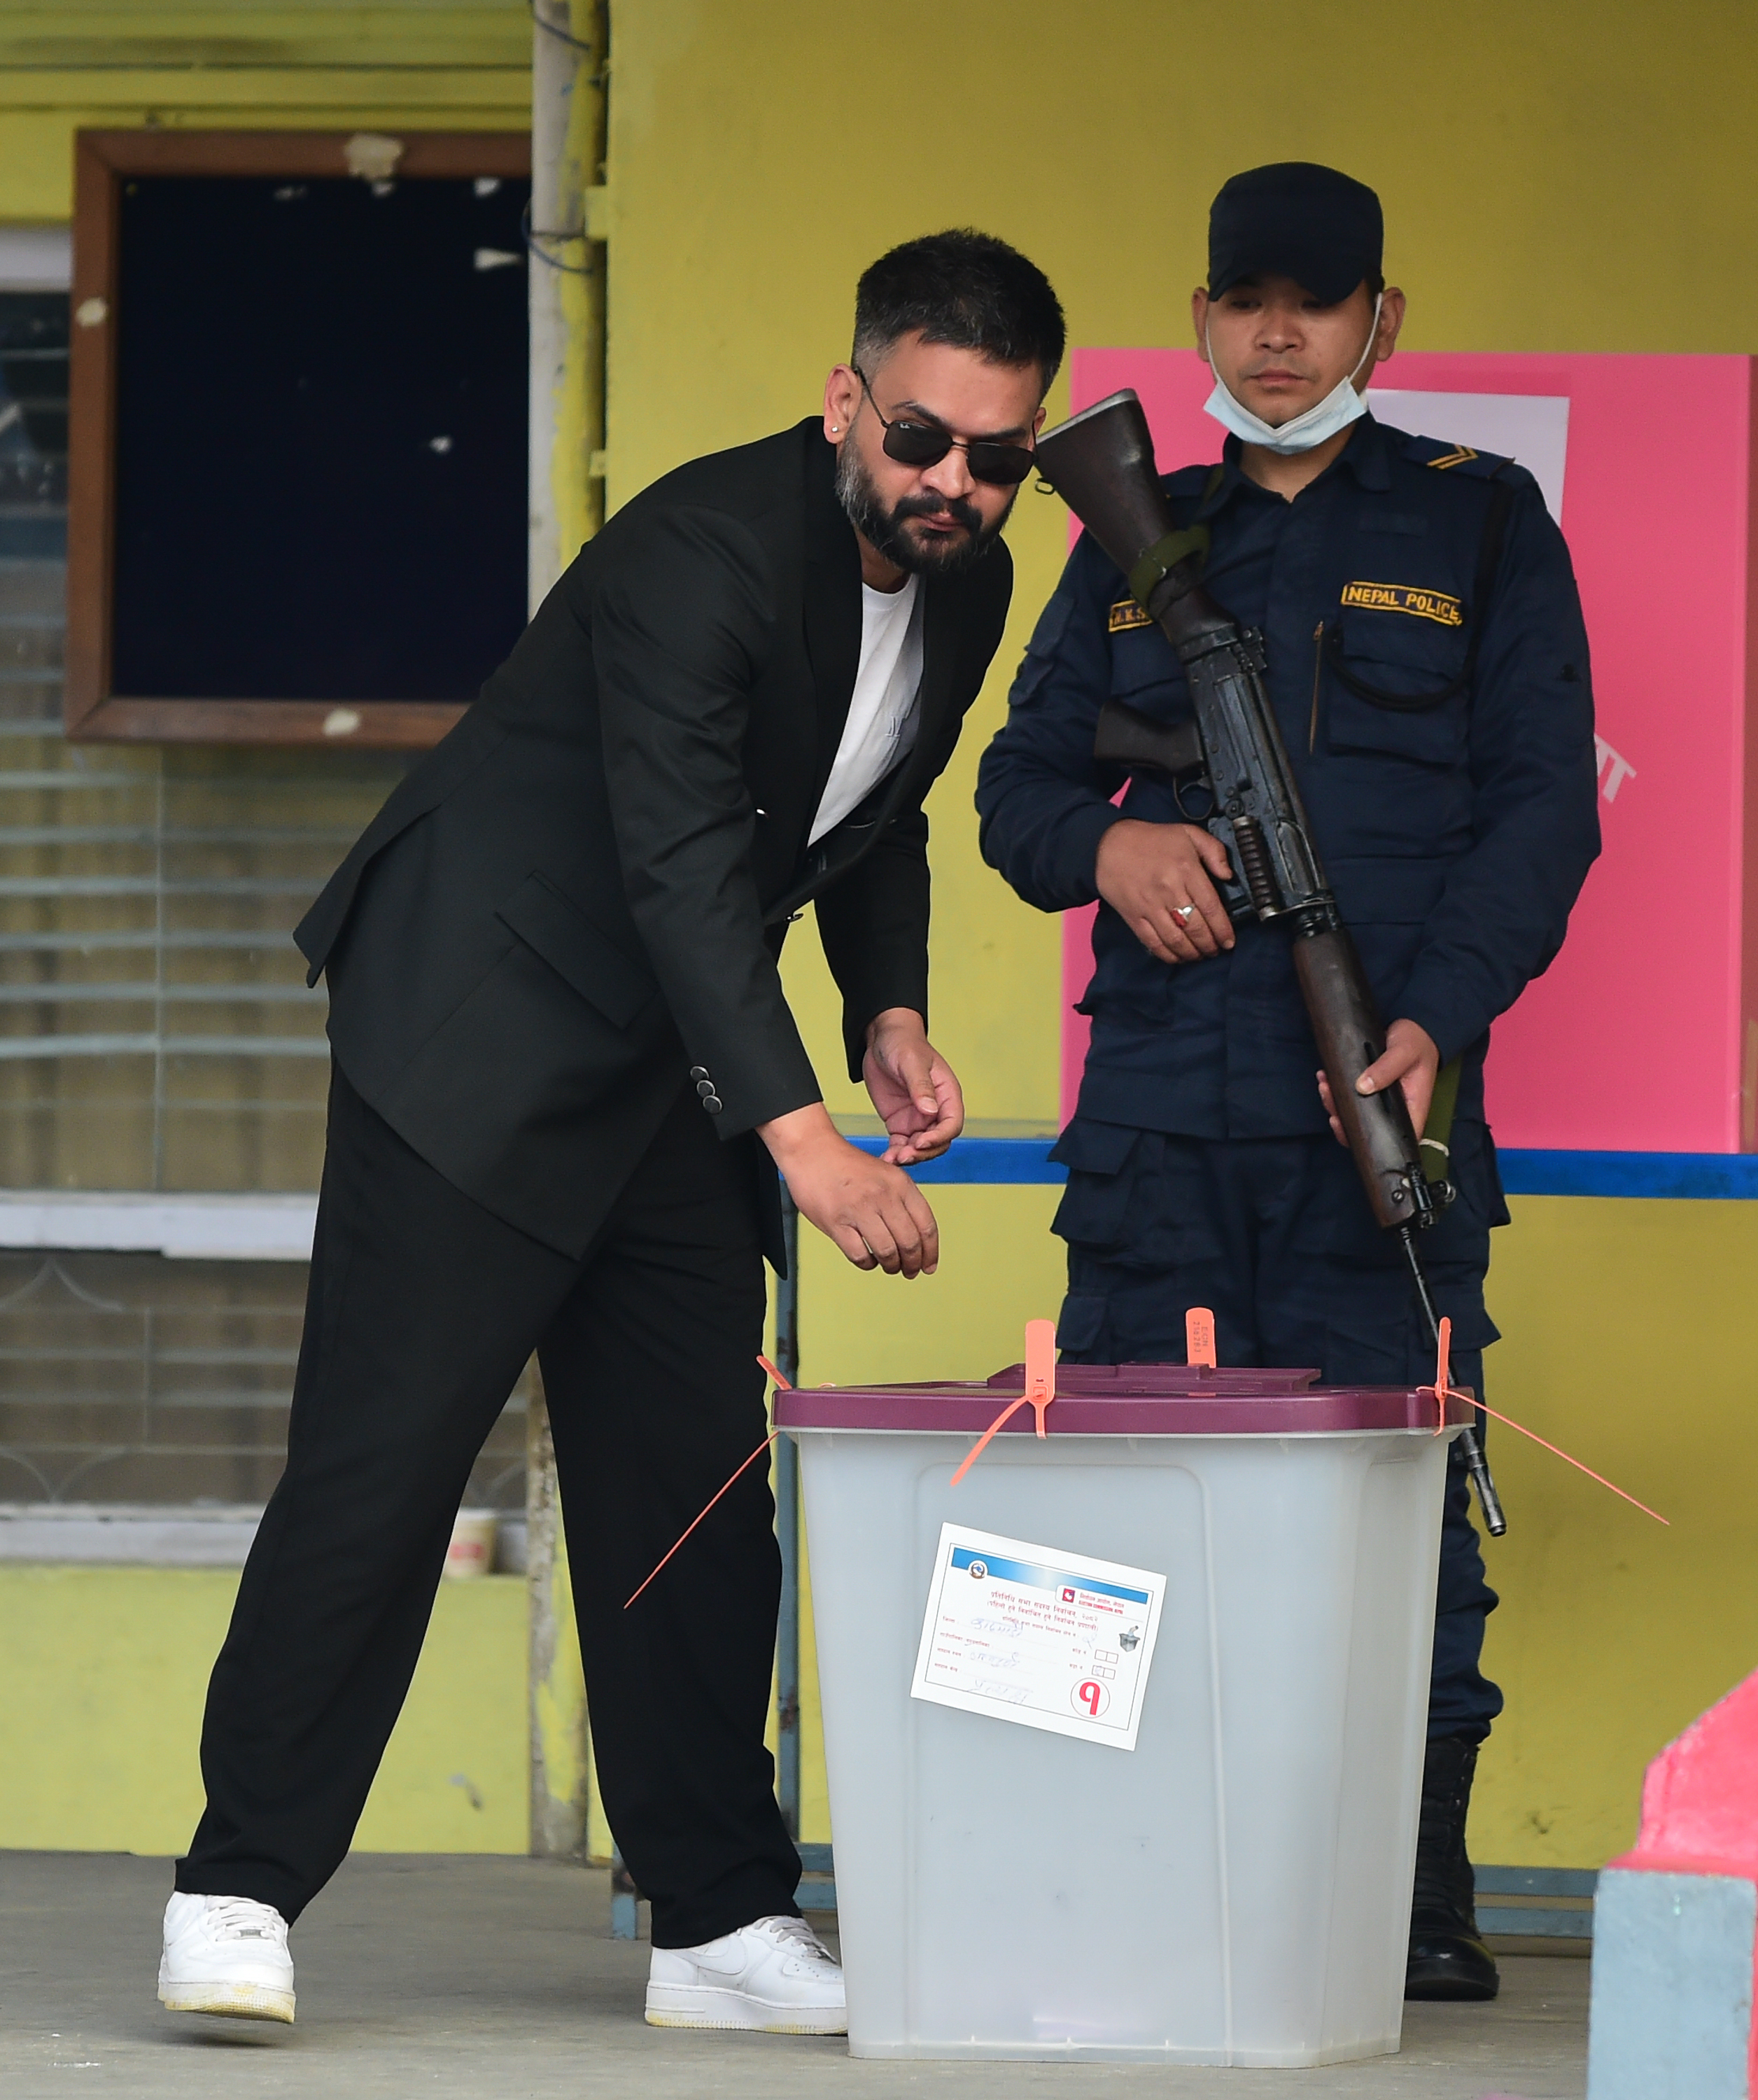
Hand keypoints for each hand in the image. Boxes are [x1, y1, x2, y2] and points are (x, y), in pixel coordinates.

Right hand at [756, 1102, 939, 1275]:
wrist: (812, 1150)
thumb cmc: (847, 1165)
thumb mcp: (886, 1174)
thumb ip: (902, 1200)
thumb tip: (918, 1238)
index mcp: (900, 1183)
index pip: (927, 1225)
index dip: (931, 1252)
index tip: (929, 1266)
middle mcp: (883, 1195)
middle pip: (910, 1243)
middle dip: (913, 1264)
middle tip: (909, 1271)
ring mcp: (858, 1209)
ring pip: (887, 1252)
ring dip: (891, 1266)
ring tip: (888, 1266)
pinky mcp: (835, 1222)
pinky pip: (859, 1255)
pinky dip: (867, 1264)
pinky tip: (867, 1259)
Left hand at [862, 1007, 963, 1163]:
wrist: (881, 1039)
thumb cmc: (902, 1044)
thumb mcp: (911, 1062)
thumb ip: (921, 1087)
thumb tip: (930, 1111)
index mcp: (947, 1094)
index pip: (952, 1124)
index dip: (939, 1137)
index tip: (920, 1141)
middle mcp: (936, 1110)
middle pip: (939, 1142)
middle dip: (924, 1152)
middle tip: (903, 1156)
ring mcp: (918, 1119)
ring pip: (920, 1148)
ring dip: (909, 1157)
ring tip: (891, 1160)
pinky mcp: (900, 1124)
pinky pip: (901, 1145)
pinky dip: (895, 1154)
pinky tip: (884, 1159)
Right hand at [1095, 819, 1236, 964]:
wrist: (1110, 844)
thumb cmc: (1153, 839)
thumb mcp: (1189, 833)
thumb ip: (1215, 851)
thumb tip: (1228, 876)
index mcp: (1186, 870)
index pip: (1210, 907)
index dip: (1222, 929)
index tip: (1229, 941)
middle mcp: (1169, 890)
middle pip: (1195, 928)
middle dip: (1209, 945)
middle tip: (1215, 951)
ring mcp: (1149, 905)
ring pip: (1175, 939)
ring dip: (1191, 953)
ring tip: (1200, 955)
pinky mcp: (1133, 915)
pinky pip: (1153, 942)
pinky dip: (1168, 955)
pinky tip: (1178, 957)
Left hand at [1315, 1018, 1440, 1144]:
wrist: (1416, 1028)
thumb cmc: (1417, 1042)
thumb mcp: (1404, 1052)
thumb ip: (1387, 1069)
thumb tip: (1363, 1087)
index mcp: (1412, 1107)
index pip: (1395, 1137)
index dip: (1371, 1140)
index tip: (1347, 1128)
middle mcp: (1396, 1109)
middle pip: (1369, 1127)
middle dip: (1344, 1119)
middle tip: (1330, 1101)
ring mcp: (1382, 1101)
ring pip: (1356, 1113)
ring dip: (1336, 1103)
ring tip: (1325, 1086)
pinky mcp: (1371, 1090)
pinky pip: (1351, 1097)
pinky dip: (1336, 1091)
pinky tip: (1326, 1079)